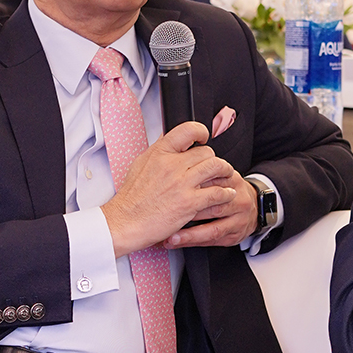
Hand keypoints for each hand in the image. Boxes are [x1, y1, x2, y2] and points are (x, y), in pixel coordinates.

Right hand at [102, 122, 231, 256]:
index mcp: (160, 153)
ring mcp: (182, 183)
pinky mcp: (189, 202)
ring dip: (225, 172)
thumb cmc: (131, 198)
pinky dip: (226, 193)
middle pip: (206, 152)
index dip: (200, 132)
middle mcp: (172, 165)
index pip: (187, 130)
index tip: (204, 138)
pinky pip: (217, 192)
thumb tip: (168, 138)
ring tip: (226, 176)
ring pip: (216, 167)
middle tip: (215, 166)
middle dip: (214, 159)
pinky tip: (227, 194)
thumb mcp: (140, 164)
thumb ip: (157, 151)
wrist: (125, 222)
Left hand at [164, 162, 258, 248]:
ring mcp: (239, 219)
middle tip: (166, 219)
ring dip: (189, 235)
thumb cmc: (229, 191)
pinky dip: (194, 242)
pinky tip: (180, 243)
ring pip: (213, 229)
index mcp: (232, 181)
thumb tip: (175, 165)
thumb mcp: (220, 176)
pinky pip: (213, 240)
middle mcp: (238, 200)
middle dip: (187, 215)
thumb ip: (202, 174)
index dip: (189, 190)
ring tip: (171, 237)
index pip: (211, 185)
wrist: (256, 206)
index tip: (170, 194)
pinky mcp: (236, 235)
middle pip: (213, 208)